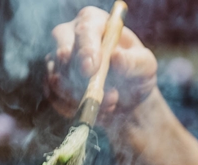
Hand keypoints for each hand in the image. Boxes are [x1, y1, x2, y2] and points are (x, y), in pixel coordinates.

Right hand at [45, 6, 157, 123]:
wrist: (127, 99)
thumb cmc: (136, 74)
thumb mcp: (145, 66)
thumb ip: (134, 62)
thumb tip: (116, 57)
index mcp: (94, 22)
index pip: (84, 31)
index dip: (86, 50)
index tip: (91, 70)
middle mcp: (69, 36)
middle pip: (62, 54)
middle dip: (81, 80)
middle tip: (106, 96)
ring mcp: (57, 60)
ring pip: (57, 80)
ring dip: (82, 98)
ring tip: (110, 103)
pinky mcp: (52, 82)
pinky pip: (54, 98)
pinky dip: (74, 108)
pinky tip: (94, 108)